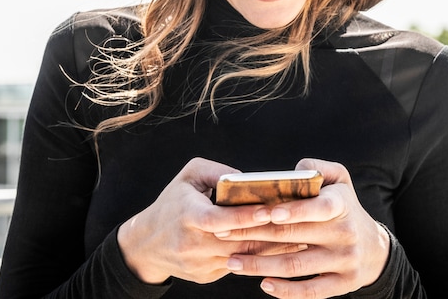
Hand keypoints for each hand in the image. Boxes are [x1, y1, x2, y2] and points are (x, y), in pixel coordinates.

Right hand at [116, 157, 304, 283]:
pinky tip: (281, 250)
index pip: (222, 219)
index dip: (248, 215)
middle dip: (270, 233)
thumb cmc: (173, 202)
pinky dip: (259, 258)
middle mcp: (194, 244)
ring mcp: (200, 264)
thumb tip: (245, 178)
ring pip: (244, 258)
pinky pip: (238, 267)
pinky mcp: (206, 277)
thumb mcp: (188, 177)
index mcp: (189, 217)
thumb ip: (215, 170)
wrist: (145, 245)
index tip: (271, 208)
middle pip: (239, 241)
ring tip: (301, 237)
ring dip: (272, 249)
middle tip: (299, 223)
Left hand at [217, 158, 390, 297]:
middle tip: (223, 233)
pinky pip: (310, 291)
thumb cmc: (345, 206)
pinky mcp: (342, 284)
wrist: (374, 248)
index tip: (264, 213)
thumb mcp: (340, 179)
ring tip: (232, 262)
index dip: (294, 211)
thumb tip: (292, 173)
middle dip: (255, 235)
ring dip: (260, 265)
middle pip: (294, 236)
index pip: (320, 208)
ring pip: (296, 265)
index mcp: (342, 204)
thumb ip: (316, 168)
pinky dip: (286, 291)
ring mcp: (344, 261)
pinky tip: (263, 284)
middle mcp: (345, 233)